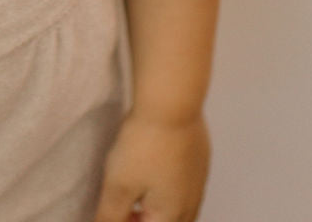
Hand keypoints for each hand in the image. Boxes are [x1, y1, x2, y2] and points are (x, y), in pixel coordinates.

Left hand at [92, 112, 210, 221]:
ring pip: (181, 209)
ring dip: (158, 207)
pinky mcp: (200, 160)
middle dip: (145, 218)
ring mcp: (199, 181)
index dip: (126, 221)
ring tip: (136, 190)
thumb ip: (110, 216)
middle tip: (124, 207)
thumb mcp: (118, 185)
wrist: (172, 102)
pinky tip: (154, 168)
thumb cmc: (144, 144)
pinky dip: (169, 189)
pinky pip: (186, 186)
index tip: (112, 210)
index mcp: (171, 216)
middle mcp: (191, 204)